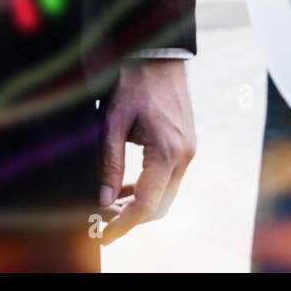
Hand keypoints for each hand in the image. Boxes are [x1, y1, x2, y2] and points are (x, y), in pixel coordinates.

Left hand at [97, 59, 195, 244]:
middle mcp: (184, 155)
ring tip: (109, 205)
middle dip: (131, 218)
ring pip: (165, 194)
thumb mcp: (112, 122)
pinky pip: (168, 177)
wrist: (159, 55)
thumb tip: (103, 200)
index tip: (103, 235)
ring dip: (139, 203)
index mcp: (167, 152)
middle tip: (102, 221)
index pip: (146, 205)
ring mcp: (188, 150)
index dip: (123, 225)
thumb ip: (109, 164)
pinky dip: (149, 187)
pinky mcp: (186, 144)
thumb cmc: (133, 82)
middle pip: (159, 206)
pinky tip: (126, 186)